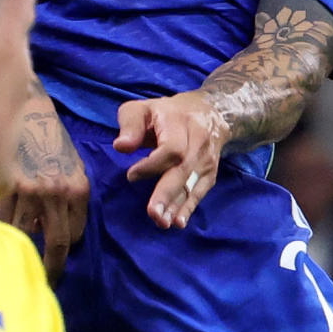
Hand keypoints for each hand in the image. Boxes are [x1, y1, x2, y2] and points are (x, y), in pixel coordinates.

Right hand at [3, 91, 90, 275]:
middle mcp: (57, 192)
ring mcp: (29, 190)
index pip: (73, 235)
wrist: (25, 107)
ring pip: (23, 233)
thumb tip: (50, 231)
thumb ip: (68, 198)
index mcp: (78, 189)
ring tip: (10, 254)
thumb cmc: (48, 137)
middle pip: (56, 244)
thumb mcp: (71, 166)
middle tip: (44, 283)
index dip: (64, 250)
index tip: (56, 262)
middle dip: (50, 267)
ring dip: (18, 243)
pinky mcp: (4, 185)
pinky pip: (1, 219)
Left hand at [114, 91, 230, 228]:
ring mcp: (206, 159)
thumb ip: (130, 124)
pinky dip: (188, 208)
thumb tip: (121, 146)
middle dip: (167, 193)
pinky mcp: (209, 172)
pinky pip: (199, 192)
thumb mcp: (143, 108)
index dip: (152, 164)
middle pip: (183, 169)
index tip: (131, 176)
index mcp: (180, 122)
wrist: (211, 113)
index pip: (171, 148)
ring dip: (177, 205)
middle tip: (152, 213)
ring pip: (192, 183)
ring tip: (162, 223)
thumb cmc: (166, 113)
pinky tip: (178, 222)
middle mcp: (197, 141)